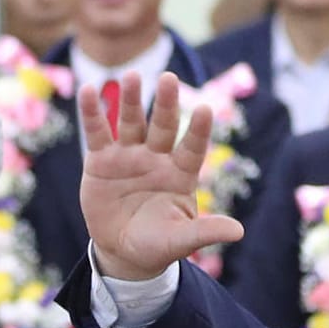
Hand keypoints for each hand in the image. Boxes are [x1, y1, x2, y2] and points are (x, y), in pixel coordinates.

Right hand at [79, 70, 243, 280]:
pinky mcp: (101, 160)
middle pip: (163, 126)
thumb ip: (205, 232)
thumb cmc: (157, 244)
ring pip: (131, 122)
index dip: (198, 130)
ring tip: (131, 76)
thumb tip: (239, 232)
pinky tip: (90, 91)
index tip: (205, 109)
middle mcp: (157, 158)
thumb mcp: (180, 241)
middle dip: (165, 103)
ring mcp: (129, 155)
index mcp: (181, 173)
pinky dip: (93, 112)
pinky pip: (98, 132)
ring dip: (130, 99)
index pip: (192, 147)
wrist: (122, 251)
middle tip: (168, 78)